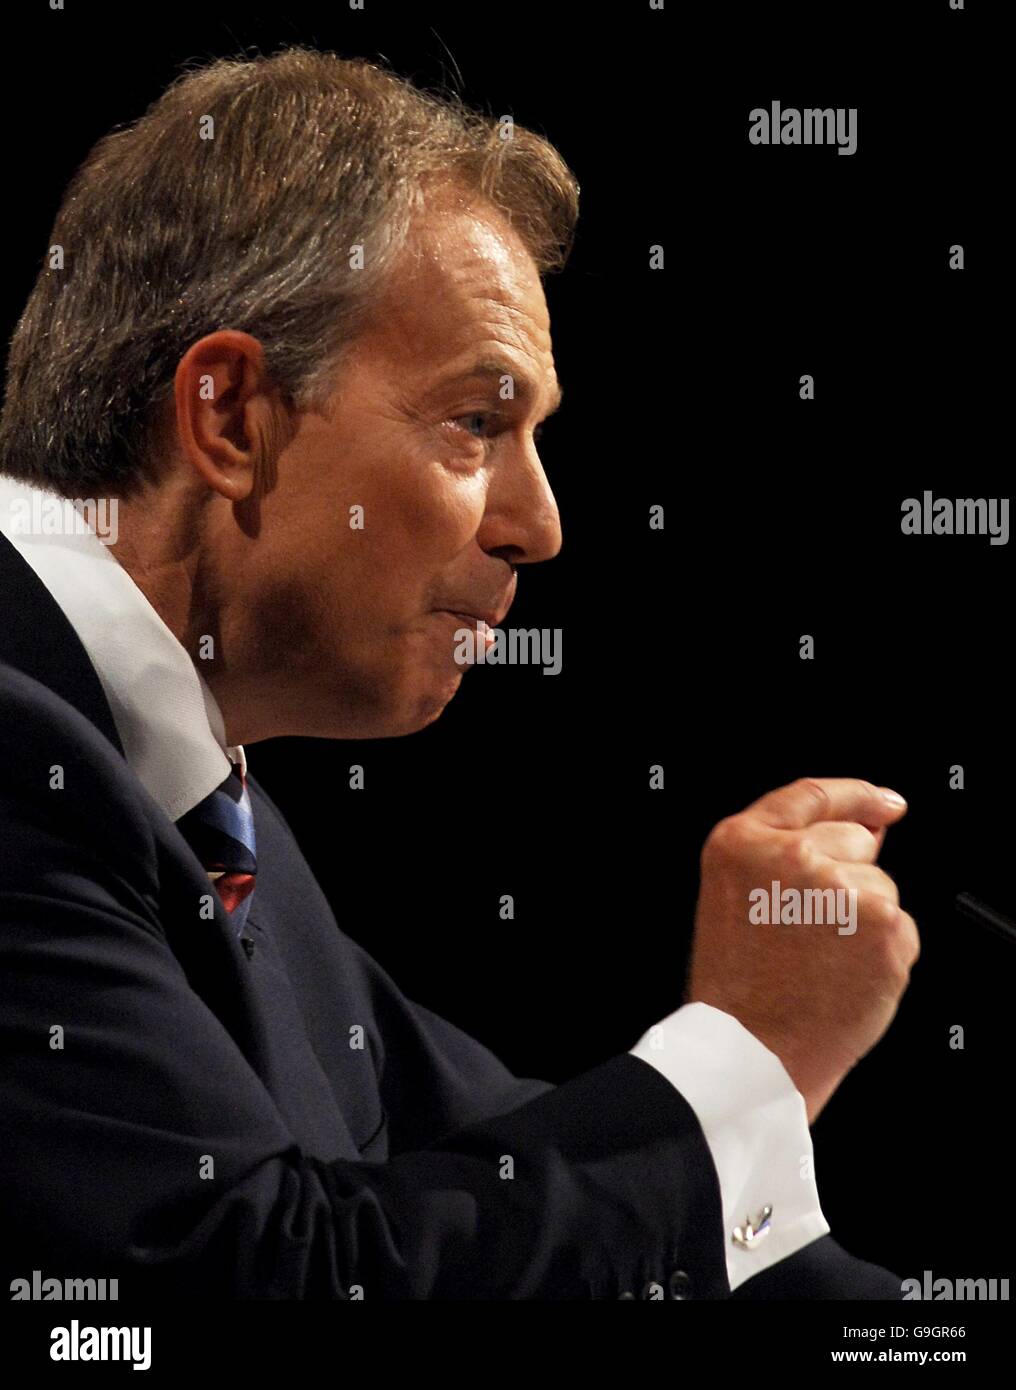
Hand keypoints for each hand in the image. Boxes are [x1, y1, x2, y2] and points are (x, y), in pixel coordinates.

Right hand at [686, 777, 918, 1123]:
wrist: (751, 1051)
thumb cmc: (738, 986)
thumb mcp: (734, 895)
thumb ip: (787, 848)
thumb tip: (871, 823)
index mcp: (742, 842)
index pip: (814, 795)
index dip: (856, 795)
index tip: (884, 802)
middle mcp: (792, 856)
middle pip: (858, 841)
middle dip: (849, 876)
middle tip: (809, 933)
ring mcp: (841, 888)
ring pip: (881, 888)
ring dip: (864, 921)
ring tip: (819, 961)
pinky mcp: (883, 925)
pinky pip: (900, 928)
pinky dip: (883, 954)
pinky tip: (843, 976)